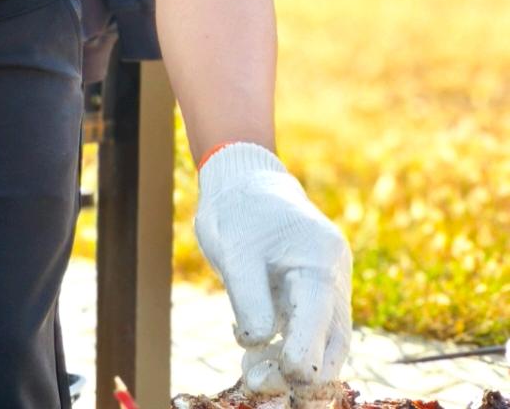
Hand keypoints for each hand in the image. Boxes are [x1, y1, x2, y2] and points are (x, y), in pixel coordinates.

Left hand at [194, 142, 351, 394]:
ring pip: (321, 342)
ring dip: (290, 366)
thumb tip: (258, 345)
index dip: (303, 354)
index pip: (320, 317)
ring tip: (251, 377)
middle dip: (300, 371)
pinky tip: (253, 358)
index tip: (282, 377)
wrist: (241, 181)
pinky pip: (305, 332)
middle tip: (257, 385)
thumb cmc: (237, 210)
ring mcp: (324, 286)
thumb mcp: (234, 251)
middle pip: (331, 340)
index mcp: (320, 258)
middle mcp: (331, 275)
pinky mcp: (309, 295)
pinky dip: (283, 349)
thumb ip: (248, 299)